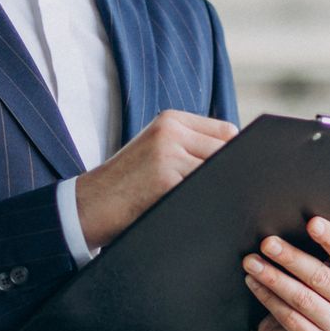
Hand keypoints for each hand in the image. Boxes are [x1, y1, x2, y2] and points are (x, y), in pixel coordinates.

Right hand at [76, 110, 237, 248]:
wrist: (89, 204)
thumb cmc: (127, 183)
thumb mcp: (155, 149)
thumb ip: (190, 145)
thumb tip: (240, 157)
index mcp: (170, 120)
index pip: (225, 131)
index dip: (234, 154)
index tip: (232, 172)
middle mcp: (170, 131)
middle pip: (226, 150)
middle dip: (230, 172)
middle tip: (225, 192)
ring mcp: (168, 154)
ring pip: (218, 171)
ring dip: (220, 189)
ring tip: (206, 201)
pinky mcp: (166, 179)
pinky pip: (204, 190)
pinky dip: (207, 202)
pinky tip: (197, 211)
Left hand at [245, 218, 329, 330]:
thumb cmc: (316, 290)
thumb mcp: (329, 267)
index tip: (311, 223)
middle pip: (321, 276)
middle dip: (290, 257)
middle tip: (267, 243)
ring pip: (302, 298)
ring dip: (273, 278)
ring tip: (251, 262)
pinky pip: (289, 317)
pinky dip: (268, 298)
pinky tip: (254, 283)